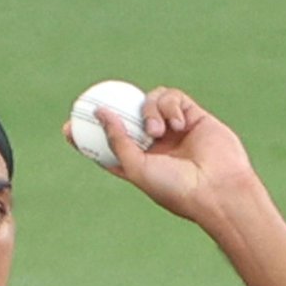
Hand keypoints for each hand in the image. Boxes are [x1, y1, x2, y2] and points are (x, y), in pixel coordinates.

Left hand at [62, 86, 257, 226]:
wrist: (217, 187)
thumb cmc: (175, 187)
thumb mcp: (136, 167)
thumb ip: (117, 140)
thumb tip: (100, 113)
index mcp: (138, 162)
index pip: (108, 145)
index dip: (88, 136)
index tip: (68, 129)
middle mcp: (154, 144)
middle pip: (126, 118)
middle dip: (111, 110)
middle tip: (94, 104)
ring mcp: (173, 129)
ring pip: (149, 102)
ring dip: (149, 110)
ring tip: (158, 131)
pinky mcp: (192, 116)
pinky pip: (173, 97)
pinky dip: (170, 106)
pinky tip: (179, 124)